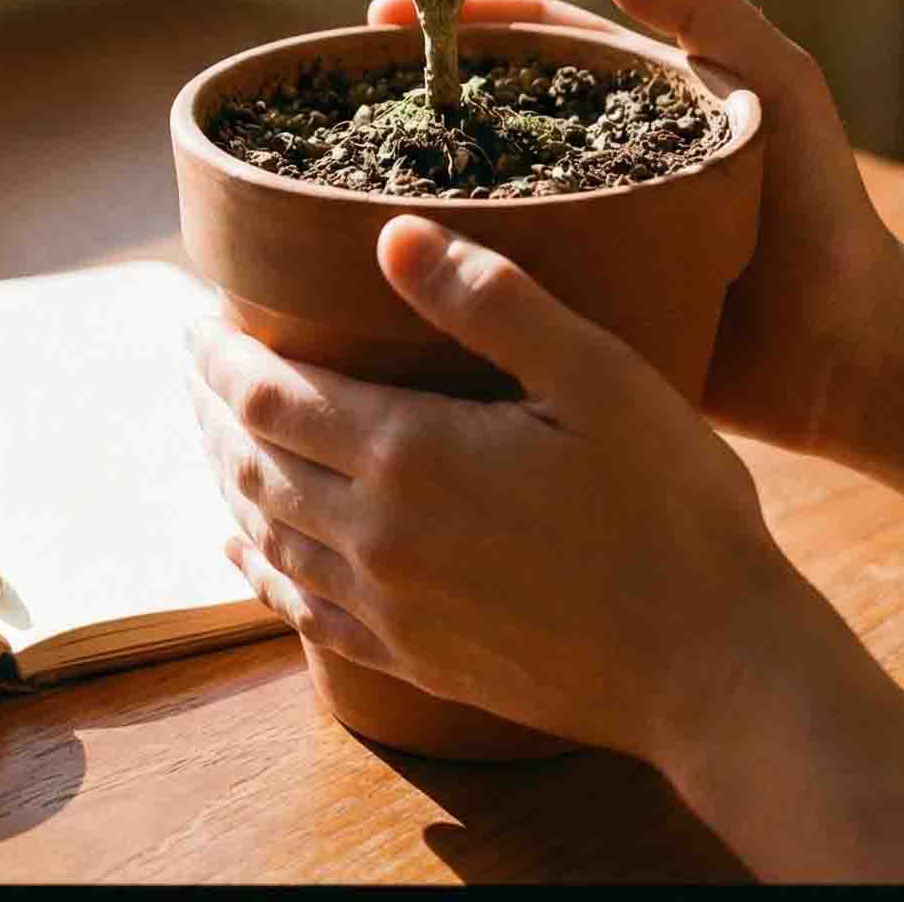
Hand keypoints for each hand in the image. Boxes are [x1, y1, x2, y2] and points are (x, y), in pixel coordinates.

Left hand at [184, 214, 802, 766]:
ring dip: (226, 476)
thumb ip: (489, 302)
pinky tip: (244, 552)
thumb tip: (392, 236)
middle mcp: (378, 536)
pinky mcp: (418, 659)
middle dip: (209, 405)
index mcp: (409, 455)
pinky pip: (304, 610)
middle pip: (250, 462)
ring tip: (208, 431)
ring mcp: (393, 607)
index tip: (193, 315)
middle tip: (189, 360)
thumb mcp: (595, 376)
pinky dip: (259, 569)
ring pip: (268, 533)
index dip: (219, 354)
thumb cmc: (669, 507)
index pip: (268, 395)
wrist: (713, 668)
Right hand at [367, 0, 896, 454]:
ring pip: (481, 195)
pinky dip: (444, 271)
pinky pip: (499, 283)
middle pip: (487, 111)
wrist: (855, 354)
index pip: (532, 40)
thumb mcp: (779, 92)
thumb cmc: (829, 214)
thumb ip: (711, 14)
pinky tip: (386, 270)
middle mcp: (597, 161)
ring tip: (333, 176)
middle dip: (411, 93)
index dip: (460, 20)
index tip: (383, 14)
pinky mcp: (577, 309)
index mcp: (635, 98)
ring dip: (413, 181)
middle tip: (334, 92)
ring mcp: (583, 234)